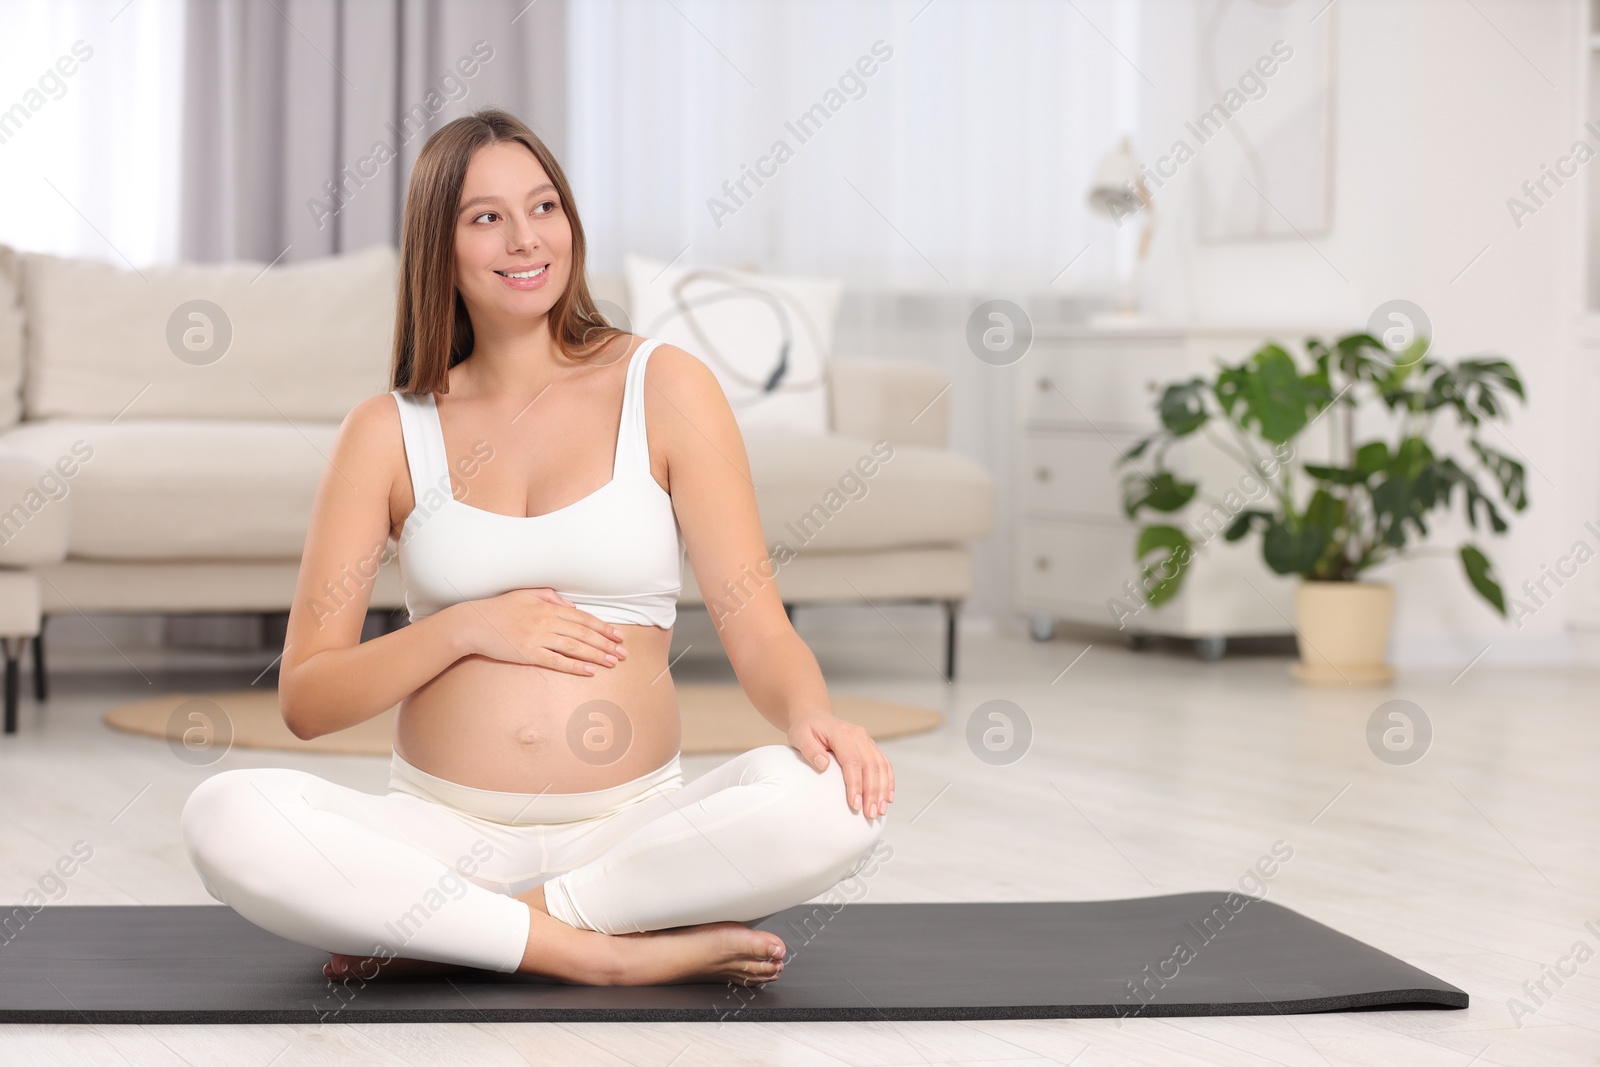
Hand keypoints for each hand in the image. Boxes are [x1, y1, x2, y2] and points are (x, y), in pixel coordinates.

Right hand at [452, 587, 625, 675]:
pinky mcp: (528, 654)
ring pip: (574, 647)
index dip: (603, 627)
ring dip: (596, 655)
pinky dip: (574, 666)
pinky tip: (589, 671)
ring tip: (613, 662)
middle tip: (623, 653)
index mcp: (548, 607)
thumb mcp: (526, 594)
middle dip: (606, 643)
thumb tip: (571, 606)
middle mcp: (546, 621)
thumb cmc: (500, 608)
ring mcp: (537, 638)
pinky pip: (556, 661)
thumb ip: (550, 597)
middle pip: (583, 633)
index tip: (618, 635)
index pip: (583, 618)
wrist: (474, 623)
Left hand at [786, 714, 894, 817]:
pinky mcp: (870, 747)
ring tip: (880, 810)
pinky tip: (888, 797)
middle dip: (873, 792)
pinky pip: (884, 764)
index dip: (856, 784)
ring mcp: (867, 741)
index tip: (855, 804)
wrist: (814, 717)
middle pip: (871, 766)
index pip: (852, 760)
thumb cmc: (805, 729)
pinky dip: (888, 781)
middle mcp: (858, 735)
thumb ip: (810, 749)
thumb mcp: (799, 736)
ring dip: (883, 790)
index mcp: (841, 732)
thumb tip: (823, 765)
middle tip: (870, 813)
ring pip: (881, 766)